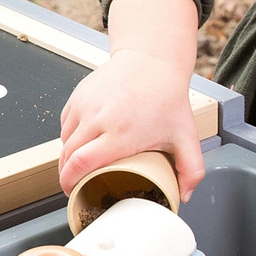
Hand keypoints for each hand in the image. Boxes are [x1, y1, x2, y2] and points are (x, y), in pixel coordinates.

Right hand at [59, 0, 203, 199]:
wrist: (152, 60)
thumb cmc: (167, 97)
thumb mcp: (186, 136)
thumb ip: (192, 169)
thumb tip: (184, 195)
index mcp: (120, 133)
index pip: (81, 164)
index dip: (71, 182)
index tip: (74, 192)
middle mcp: (98, 118)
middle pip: (67, 156)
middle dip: (66, 175)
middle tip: (75, 186)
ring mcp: (85, 105)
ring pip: (64, 141)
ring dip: (67, 157)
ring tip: (78, 167)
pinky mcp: (78, 95)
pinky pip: (65, 124)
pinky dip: (68, 138)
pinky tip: (81, 144)